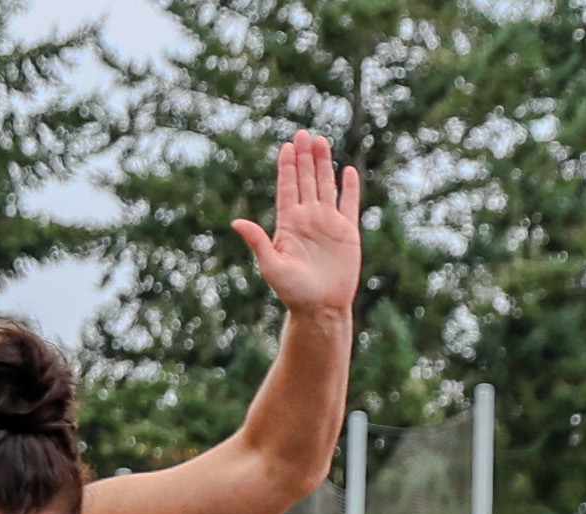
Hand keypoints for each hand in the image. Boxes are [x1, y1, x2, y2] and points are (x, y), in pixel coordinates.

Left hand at [230, 132, 360, 318]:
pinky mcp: (347, 232)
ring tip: (322, 141)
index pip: (287, 188)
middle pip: (305, 180)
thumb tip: (236, 222)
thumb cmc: (292, 292)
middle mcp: (308, 219)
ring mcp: (328, 224)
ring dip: (323, 164)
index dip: (287, 167)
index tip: (287, 145)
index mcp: (288, 224)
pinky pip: (349, 204)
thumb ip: (257, 241)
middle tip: (303, 133)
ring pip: (325, 186)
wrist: (320, 309)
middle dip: (305, 157)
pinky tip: (347, 171)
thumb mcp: (271, 266)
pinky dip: (349, 188)